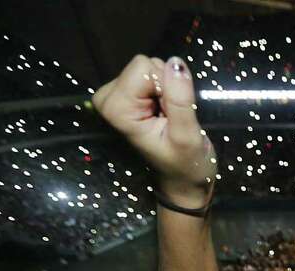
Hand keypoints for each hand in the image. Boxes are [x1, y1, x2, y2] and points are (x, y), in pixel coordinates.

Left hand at [92, 55, 215, 207]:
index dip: (168, 88)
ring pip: (150, 68)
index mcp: (115, 109)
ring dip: (166, 92)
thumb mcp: (187, 136)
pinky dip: (164, 92)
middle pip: (145, 65)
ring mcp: (114, 96)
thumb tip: (176, 63)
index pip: (145, 67)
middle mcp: (107, 99)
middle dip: (165, 88)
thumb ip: (180, 100)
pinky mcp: (125, 95)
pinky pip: (151, 74)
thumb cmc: (186, 166)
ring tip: (168, 118)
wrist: (182, 182)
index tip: (171, 116)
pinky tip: (164, 114)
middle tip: (171, 118)